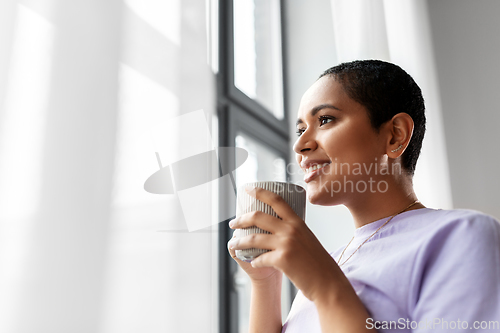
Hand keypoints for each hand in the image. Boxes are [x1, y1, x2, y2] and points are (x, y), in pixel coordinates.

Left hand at [228, 186, 343, 301]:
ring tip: (233, 244)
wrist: (328, 282)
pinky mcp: (282, 259)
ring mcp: (286, 244)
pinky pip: (260, 258)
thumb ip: (293, 231)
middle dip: (241, 219)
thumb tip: (277, 227)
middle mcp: (291, 229)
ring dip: (239, 242)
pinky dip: (255, 261)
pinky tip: (255, 263)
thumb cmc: (318, 263)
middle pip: (258, 216)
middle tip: (233, 223)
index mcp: (297, 222)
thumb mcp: (307, 238)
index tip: (248, 188)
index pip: (276, 200)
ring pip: (253, 238)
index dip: (260, 192)